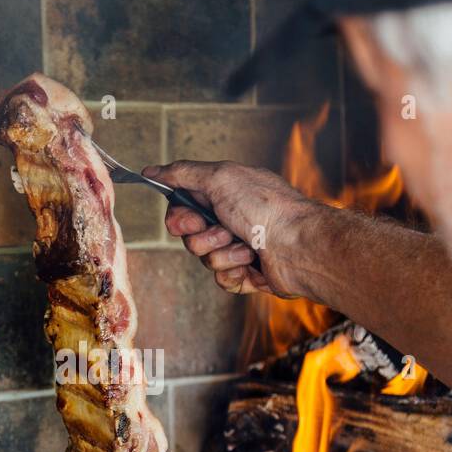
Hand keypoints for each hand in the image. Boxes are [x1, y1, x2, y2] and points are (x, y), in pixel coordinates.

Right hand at [142, 160, 313, 295]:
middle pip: (190, 236)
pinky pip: (222, 279)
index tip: (190, 220)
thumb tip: (152, 171)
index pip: (182, 208)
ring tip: (247, 246)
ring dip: (223, 253)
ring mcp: (239, 247)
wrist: (298, 246)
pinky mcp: (247, 273)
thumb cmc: (266, 208)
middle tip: (225, 230)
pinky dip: (235, 272)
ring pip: (205, 259)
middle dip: (203, 237)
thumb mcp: (220, 178)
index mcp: (224, 194)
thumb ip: (183, 173)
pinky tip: (253, 264)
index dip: (180, 218)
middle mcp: (231, 219)